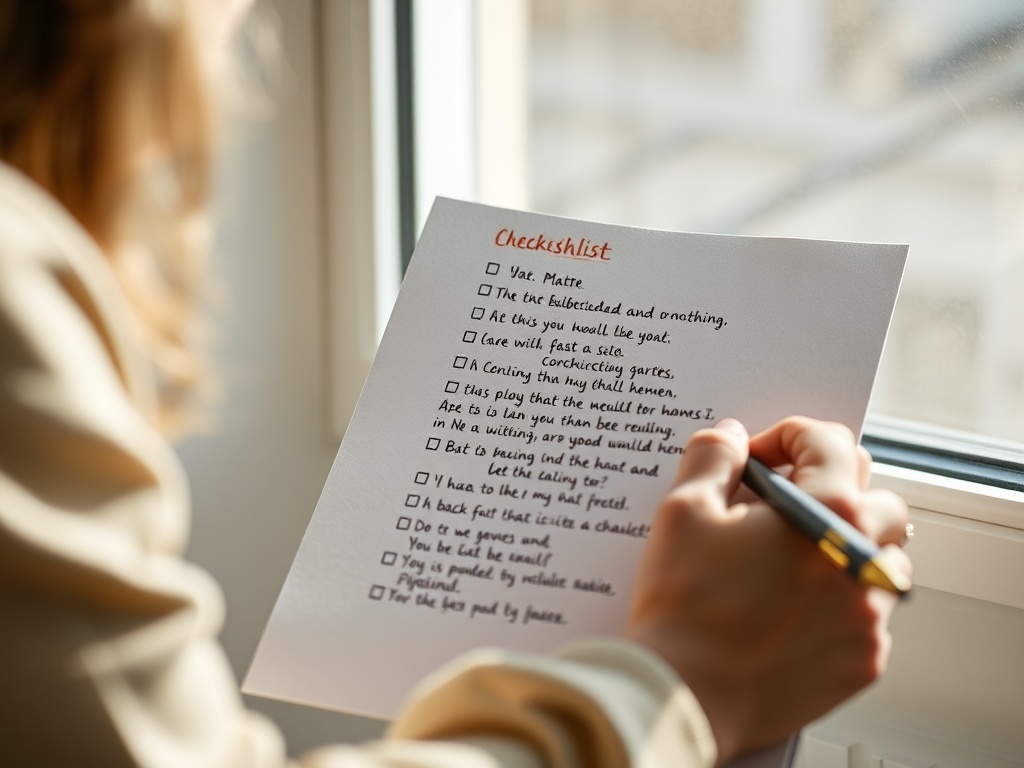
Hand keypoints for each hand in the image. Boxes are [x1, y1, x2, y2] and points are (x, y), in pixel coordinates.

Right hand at [626, 417, 910, 763]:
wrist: (682, 692)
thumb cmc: (682, 602)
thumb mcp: (684, 510)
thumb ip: (713, 456)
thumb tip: (731, 435)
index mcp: (828, 513)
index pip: (832, 443)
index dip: (788, 436)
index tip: (757, 458)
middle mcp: (863, 561)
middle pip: (876, 498)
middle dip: (829, 489)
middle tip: (776, 505)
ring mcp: (868, 616)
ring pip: (882, 559)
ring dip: (846, 545)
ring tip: (790, 558)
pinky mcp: (863, 660)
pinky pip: (869, 614)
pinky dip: (839, 600)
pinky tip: (790, 607)